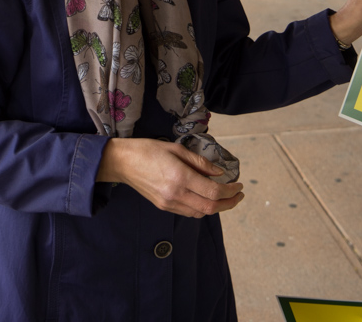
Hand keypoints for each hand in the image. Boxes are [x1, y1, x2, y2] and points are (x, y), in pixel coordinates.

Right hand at [98, 138, 244, 217]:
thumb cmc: (148, 150)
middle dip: (229, 203)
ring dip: (217, 208)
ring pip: (200, 213)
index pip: (214, 191)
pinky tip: (207, 198)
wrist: (122, 162)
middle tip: (239, 195)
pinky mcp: (163, 206)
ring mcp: (169, 203)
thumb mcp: (177, 150)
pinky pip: (189, 212)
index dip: (231, 191)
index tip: (239, 185)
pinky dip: (202, 208)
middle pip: (210, 207)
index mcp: (180, 177)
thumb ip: (200, 163)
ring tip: (227, 197)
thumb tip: (219, 173)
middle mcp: (176, 194)